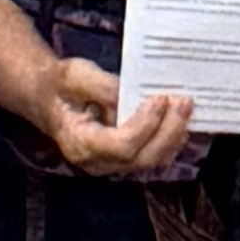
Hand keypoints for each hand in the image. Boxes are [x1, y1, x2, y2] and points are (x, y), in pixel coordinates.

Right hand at [29, 57, 190, 177]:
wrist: (52, 100)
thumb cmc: (61, 86)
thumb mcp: (74, 75)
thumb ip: (99, 85)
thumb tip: (128, 94)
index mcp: (80, 143)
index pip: (121, 145)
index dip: (145, 125)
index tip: (159, 99)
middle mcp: (98, 162)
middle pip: (142, 158)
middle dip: (168, 131)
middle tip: (184, 101)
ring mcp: (113, 164)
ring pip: (153, 160)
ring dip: (174, 135)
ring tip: (187, 107)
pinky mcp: (126, 159)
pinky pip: (154, 155)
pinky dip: (171, 138)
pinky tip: (180, 118)